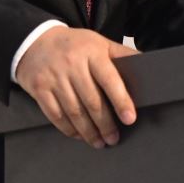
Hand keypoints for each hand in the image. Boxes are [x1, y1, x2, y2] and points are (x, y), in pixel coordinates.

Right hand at [14, 27, 138, 148]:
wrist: (35, 41)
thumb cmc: (74, 45)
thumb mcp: (100, 43)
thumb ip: (122, 55)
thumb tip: (148, 67)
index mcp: (92, 53)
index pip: (110, 79)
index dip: (121, 100)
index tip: (129, 118)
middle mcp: (72, 65)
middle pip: (92, 101)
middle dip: (106, 124)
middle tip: (114, 138)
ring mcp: (54, 78)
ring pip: (74, 112)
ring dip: (89, 131)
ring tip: (100, 142)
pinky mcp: (40, 90)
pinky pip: (56, 115)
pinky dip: (69, 129)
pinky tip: (79, 135)